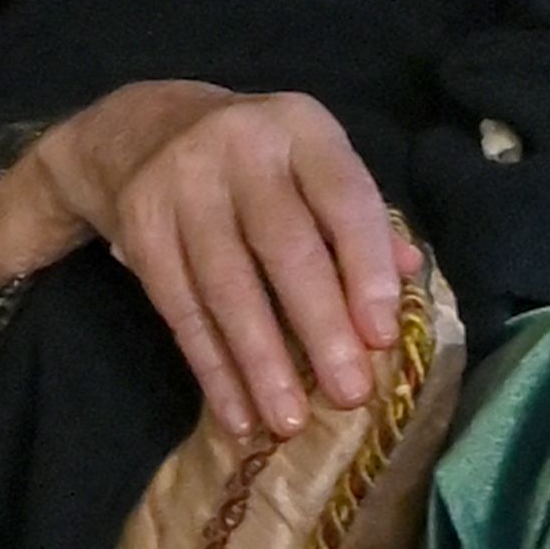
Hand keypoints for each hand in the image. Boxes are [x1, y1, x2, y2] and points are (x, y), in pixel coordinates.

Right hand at [0, 79, 410, 436]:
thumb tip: (409, 274)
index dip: (366, 267)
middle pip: (284, 246)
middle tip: (348, 394)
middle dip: (320, 326)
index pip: (344, 197)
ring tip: (289, 421)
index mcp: (300, 127)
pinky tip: (238, 414)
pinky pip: (180, 310)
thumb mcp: (310, 163)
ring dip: (261, 362)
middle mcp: (240, 145)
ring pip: (226, 287)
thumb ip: (357, 216)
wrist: (141, 129)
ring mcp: (182, 185)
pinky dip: (212, 368)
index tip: (383, 337)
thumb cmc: (256, 161)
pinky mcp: (140, 227)